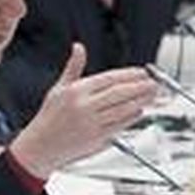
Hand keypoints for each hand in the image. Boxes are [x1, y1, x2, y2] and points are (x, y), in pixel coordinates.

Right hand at [8, 45, 158, 178]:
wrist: (39, 147)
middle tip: (154, 82)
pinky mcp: (97, 139)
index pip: (109, 79)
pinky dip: (132, 117)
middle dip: (140, 87)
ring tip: (152, 94)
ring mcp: (91, 124)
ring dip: (141, 101)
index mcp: (76, 92)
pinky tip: (140, 110)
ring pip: (123, 110)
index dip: (129, 75)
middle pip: (120, 93)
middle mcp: (84, 107)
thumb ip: (73, 67)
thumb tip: (79, 47)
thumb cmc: (49, 117)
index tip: (142, 72)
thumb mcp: (58, 89)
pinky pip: (120, 126)